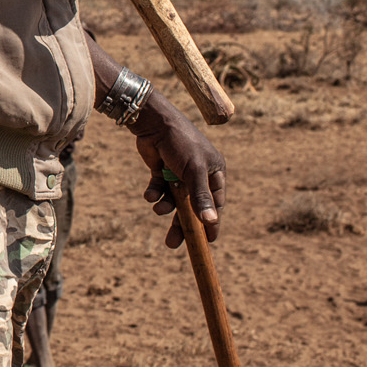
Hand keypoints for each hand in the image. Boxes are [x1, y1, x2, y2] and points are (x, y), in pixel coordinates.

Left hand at [129, 96, 226, 247]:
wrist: (153, 122)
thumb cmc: (180, 143)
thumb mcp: (194, 170)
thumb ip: (200, 197)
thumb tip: (211, 221)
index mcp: (214, 172)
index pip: (216, 204)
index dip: (211, 223)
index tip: (207, 242)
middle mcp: (198, 174)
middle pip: (192, 207)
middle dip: (182, 224)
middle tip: (173, 243)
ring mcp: (179, 173)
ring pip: (174, 200)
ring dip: (165, 207)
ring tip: (158, 208)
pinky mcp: (162, 170)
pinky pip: (159, 190)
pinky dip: (154, 194)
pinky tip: (150, 194)